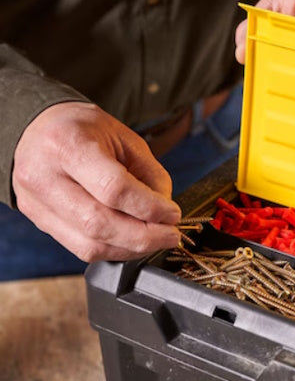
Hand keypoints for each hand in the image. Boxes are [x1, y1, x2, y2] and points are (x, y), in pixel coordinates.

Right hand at [12, 102, 181, 262]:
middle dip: (144, 236)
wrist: (38, 129)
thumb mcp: (125, 138)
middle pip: (99, 224)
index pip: (113, 188)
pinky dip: (114, 250)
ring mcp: (36, 203)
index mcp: (67, 144)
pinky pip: (81, 248)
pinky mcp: (38, 221)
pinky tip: (132, 242)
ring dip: (131, 249)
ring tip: (156, 240)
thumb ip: (150, 175)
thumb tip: (165, 214)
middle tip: (170, 235)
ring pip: (89, 244)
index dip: (149, 207)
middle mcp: (43, 176)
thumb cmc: (84, 130)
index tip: (173, 214)